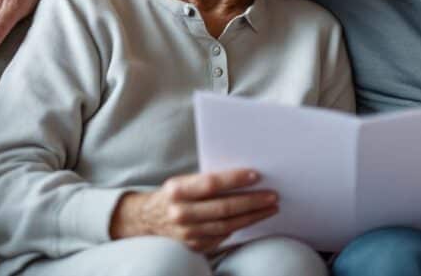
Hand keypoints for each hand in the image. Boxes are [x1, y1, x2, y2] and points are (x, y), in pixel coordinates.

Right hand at [109, 169, 278, 253]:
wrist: (147, 218)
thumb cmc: (175, 193)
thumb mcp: (184, 181)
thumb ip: (208, 180)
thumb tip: (245, 176)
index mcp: (177, 190)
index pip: (211, 183)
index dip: (235, 179)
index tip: (256, 175)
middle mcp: (180, 212)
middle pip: (224, 207)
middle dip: (252, 201)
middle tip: (273, 195)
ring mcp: (186, 232)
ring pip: (227, 225)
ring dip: (252, 216)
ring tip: (270, 208)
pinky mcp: (193, 246)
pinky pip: (222, 237)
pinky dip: (240, 227)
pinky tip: (253, 219)